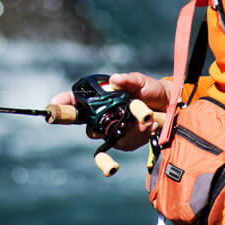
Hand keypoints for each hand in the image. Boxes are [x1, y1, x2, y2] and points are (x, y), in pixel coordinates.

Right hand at [50, 72, 170, 150]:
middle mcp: (103, 115)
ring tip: (146, 119)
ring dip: (129, 130)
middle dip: (104, 125)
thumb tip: (114, 79)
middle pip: (90, 128)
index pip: (75, 102)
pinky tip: (148, 127)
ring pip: (109, 137)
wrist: (170, 107)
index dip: (62, 104)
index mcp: (101, 98)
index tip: (54, 104)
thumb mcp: (141, 81)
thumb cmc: (150, 90)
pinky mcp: (124, 141)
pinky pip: (123, 144)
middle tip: (124, 117)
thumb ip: (128, 79)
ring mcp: (112, 130)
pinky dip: (137, 136)